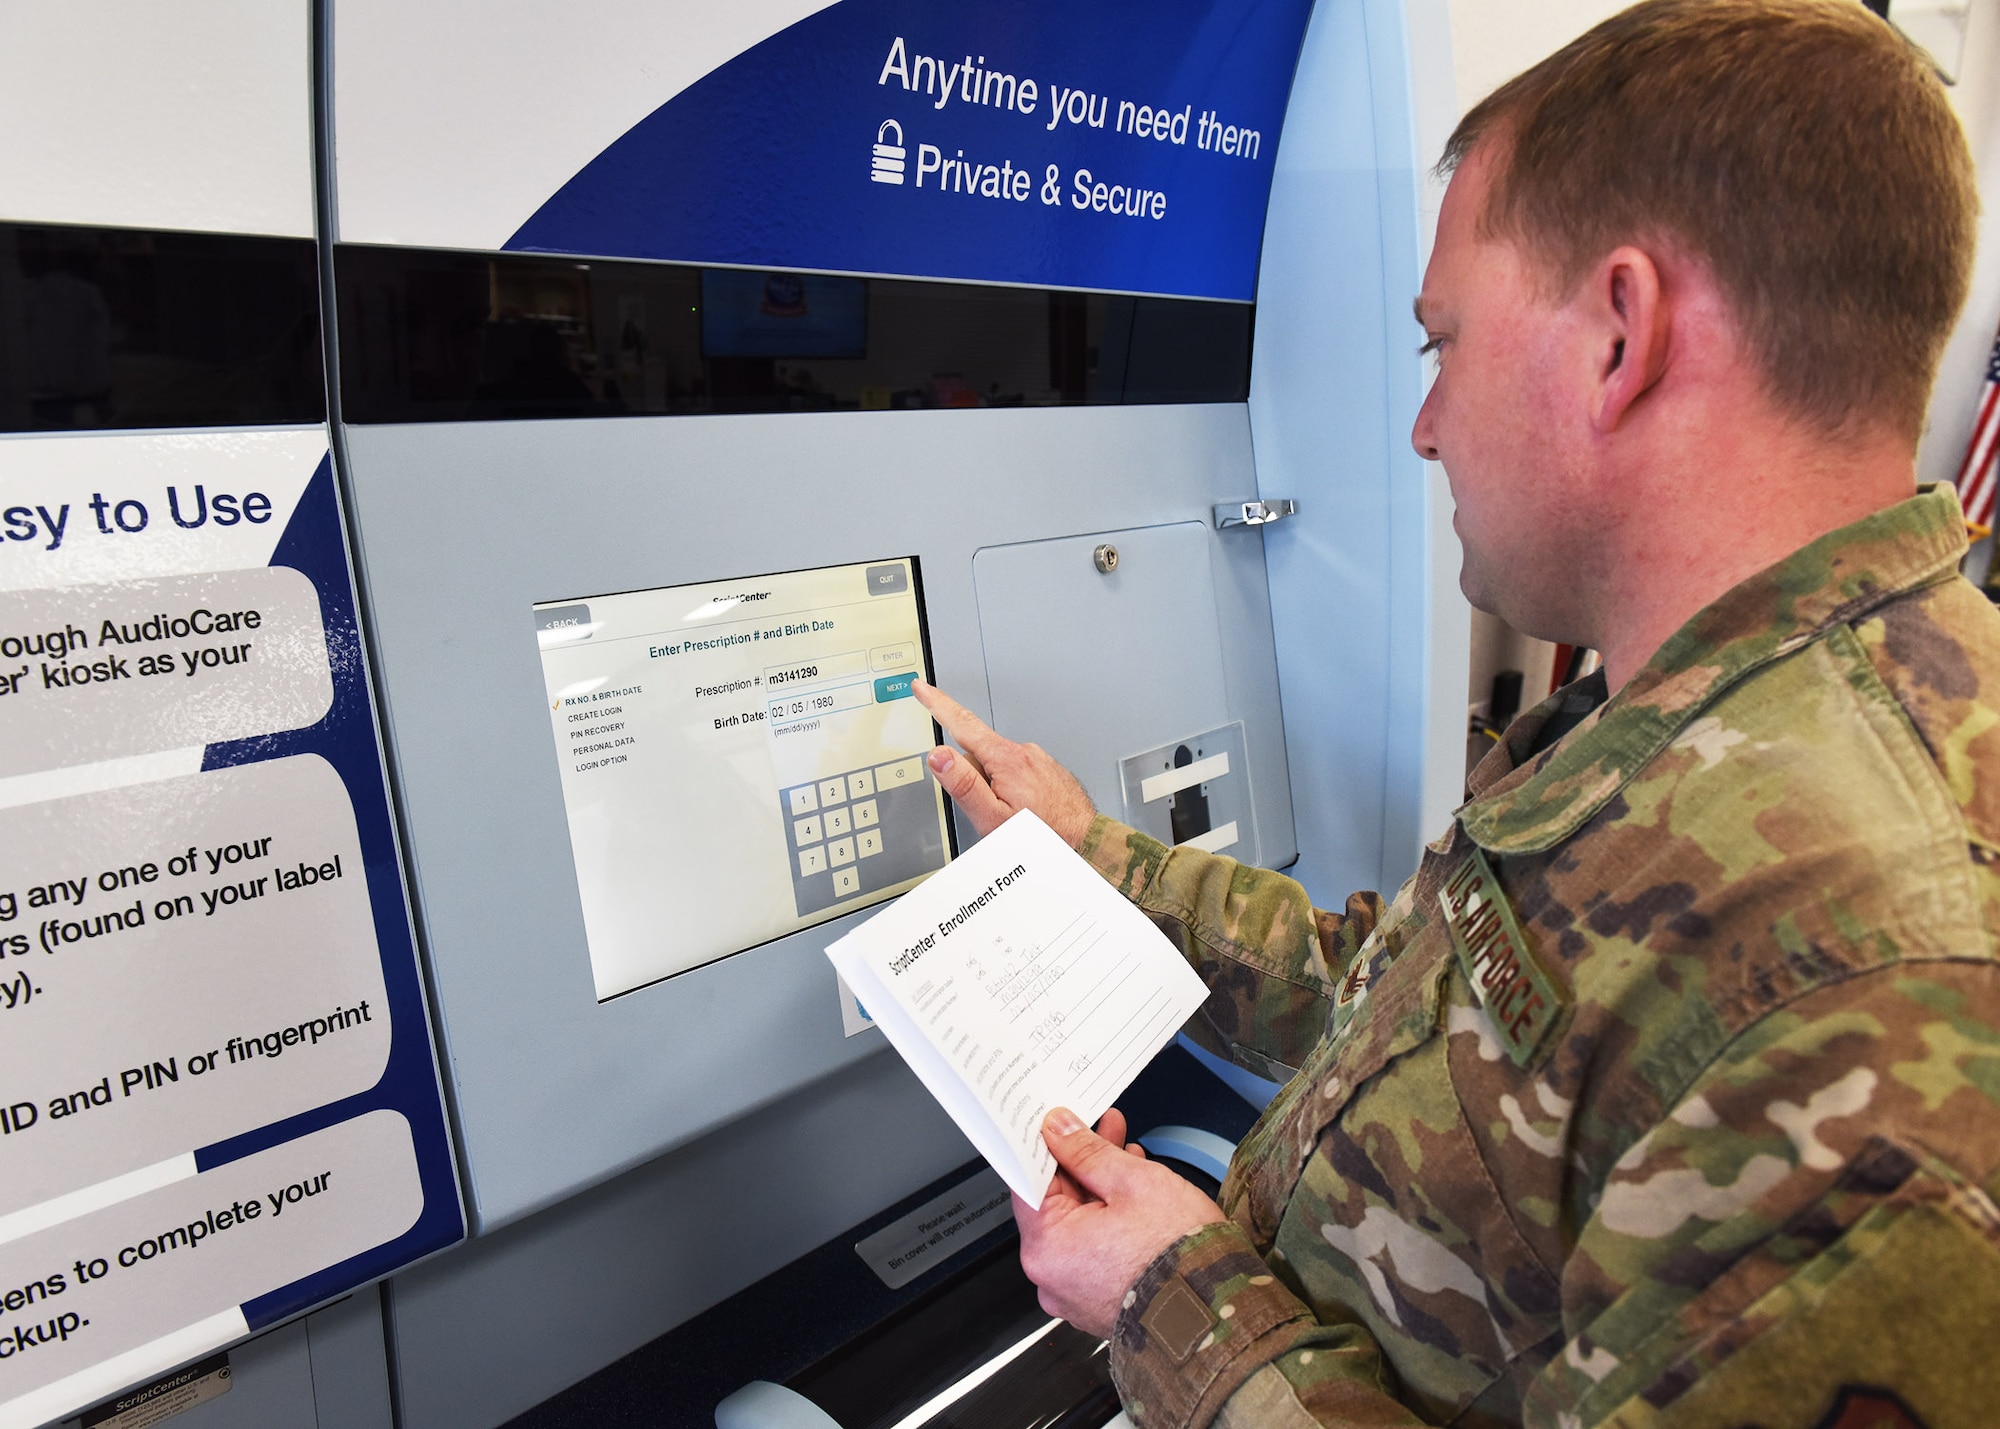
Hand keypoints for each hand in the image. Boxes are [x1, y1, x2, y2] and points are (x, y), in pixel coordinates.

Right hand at [913, 680, 1095, 844]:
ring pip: (997, 766)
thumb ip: (963, 785)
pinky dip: (1012, 788)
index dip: (938, 704)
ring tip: (1011, 814)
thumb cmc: (1042, 835)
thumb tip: (938, 756)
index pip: (962, 724)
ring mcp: (1037, 759)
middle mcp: (1024, 752)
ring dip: (994, 787)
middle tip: (987, 810)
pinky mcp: (1045, 768)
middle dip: (973, 778)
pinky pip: (1016, 772)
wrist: (1085, 842)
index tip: (922, 688)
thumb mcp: (992, 817)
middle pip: (978, 754)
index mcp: (1007, 759)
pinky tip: (1023, 809)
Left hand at [1014, 1106, 1226, 1337]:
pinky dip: (1108, 1223)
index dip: (1047, 1146)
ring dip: (1100, 1189)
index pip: (1029, 1182)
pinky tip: (1134, 1194)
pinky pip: (1093, 1253)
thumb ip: (1088, 1152)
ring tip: (1130, 1156)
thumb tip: (1059, 1130)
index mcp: (1047, 1248)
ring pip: (1078, 1226)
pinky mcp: (1099, 1304)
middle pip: (1057, 1204)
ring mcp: (1075, 1295)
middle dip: (1084, 1163)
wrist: (1216, 1312)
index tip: (1061, 1124)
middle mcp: (1052, 1278)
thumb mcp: (1132, 1182)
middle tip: (1106, 1129)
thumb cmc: (1178, 1254)